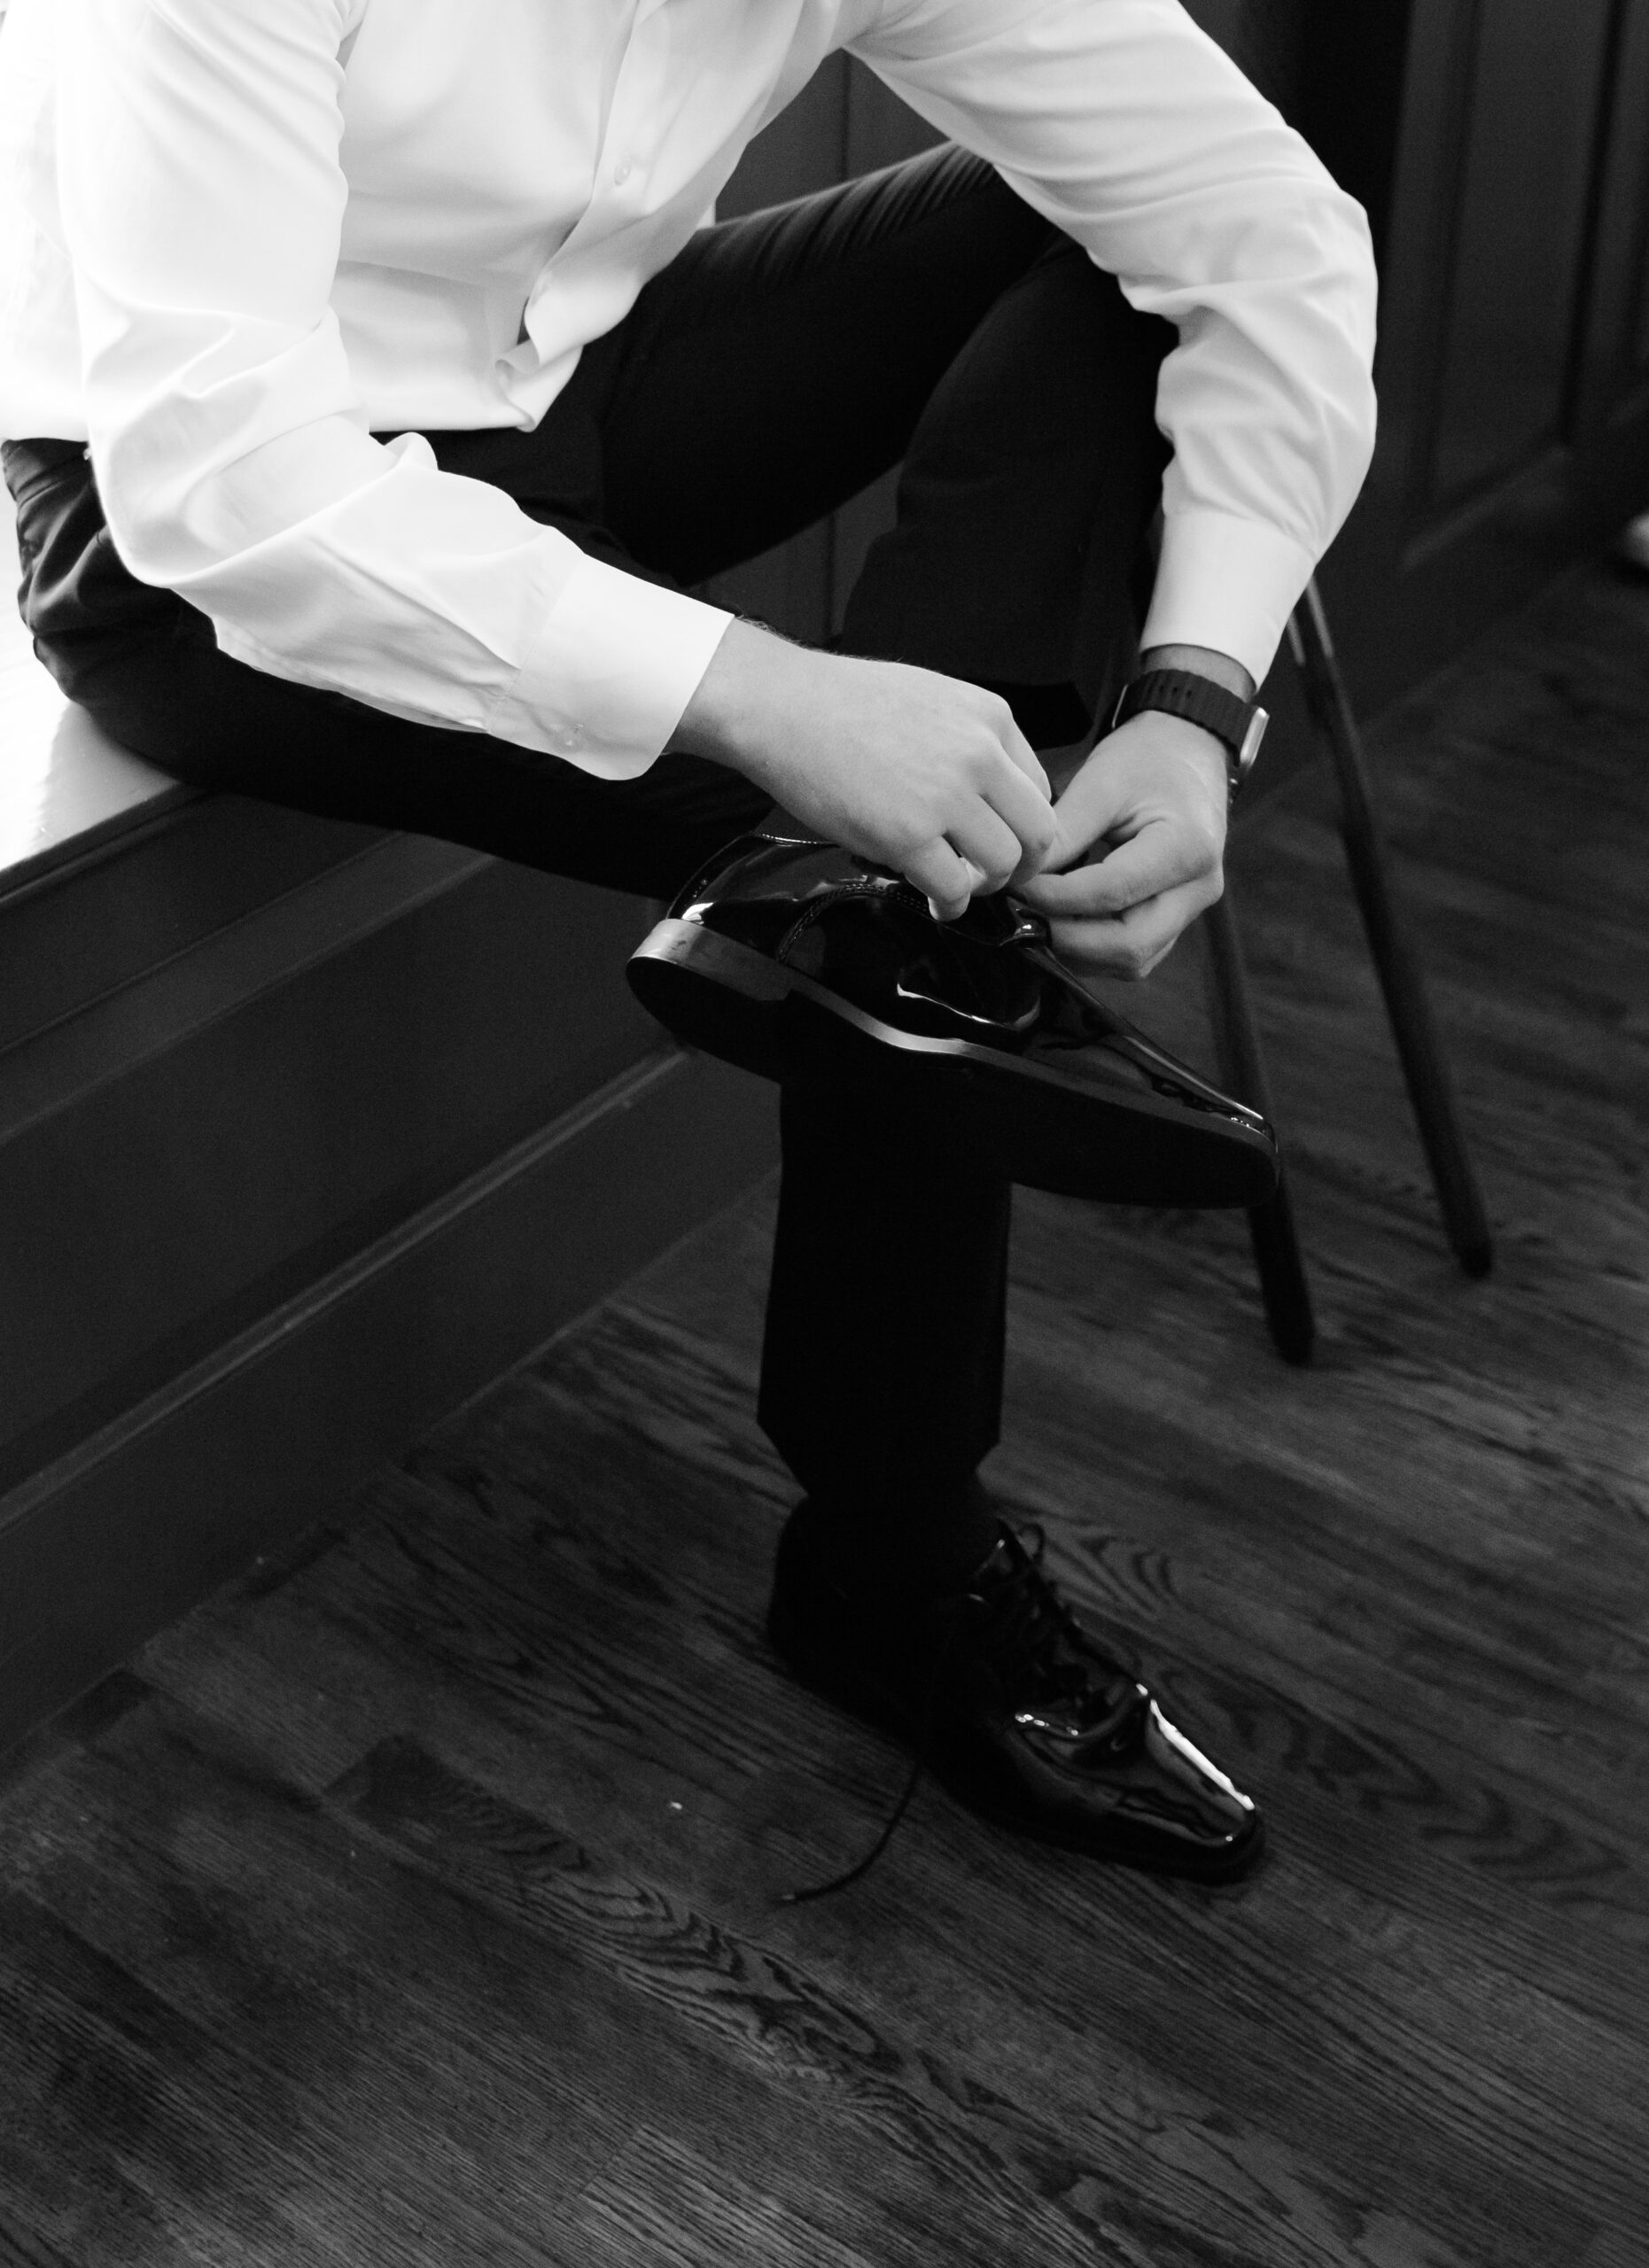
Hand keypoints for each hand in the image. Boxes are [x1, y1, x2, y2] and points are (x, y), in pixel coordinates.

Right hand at [675, 620, 1055, 918]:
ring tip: (958, 886)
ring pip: (1003, 865)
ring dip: (985, 885)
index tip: (1001, 840)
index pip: (1038, 789)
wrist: (782, 706)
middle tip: (994, 877)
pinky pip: (955, 889)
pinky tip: (936, 902)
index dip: (1022, 824)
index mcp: (991, 717)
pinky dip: (951, 905)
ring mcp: (946, 797)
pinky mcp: (908, 836)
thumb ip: (969, 739)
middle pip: (1038, 832)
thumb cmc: (841, 702)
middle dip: (1022, 864)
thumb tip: (985, 791)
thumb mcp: (930, 698)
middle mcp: (980, 754)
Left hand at [1014, 709, 1227, 978]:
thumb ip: (1062, 832)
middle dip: (1068, 937)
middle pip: (1130, 945)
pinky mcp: (1175, 922)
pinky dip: (1092, 948)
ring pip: (1132, 961)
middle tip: (1023, 913)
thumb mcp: (1101, 782)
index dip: (1057, 898)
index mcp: (1187, 848)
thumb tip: (1018, 875)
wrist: (1187, 756)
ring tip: (1038, 916)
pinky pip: (1133, 956)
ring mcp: (1190, 911)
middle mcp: (1198, 889)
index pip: (1113, 892)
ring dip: (1078, 949)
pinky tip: (1062, 920)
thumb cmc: (1145, 760)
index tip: (1015, 885)